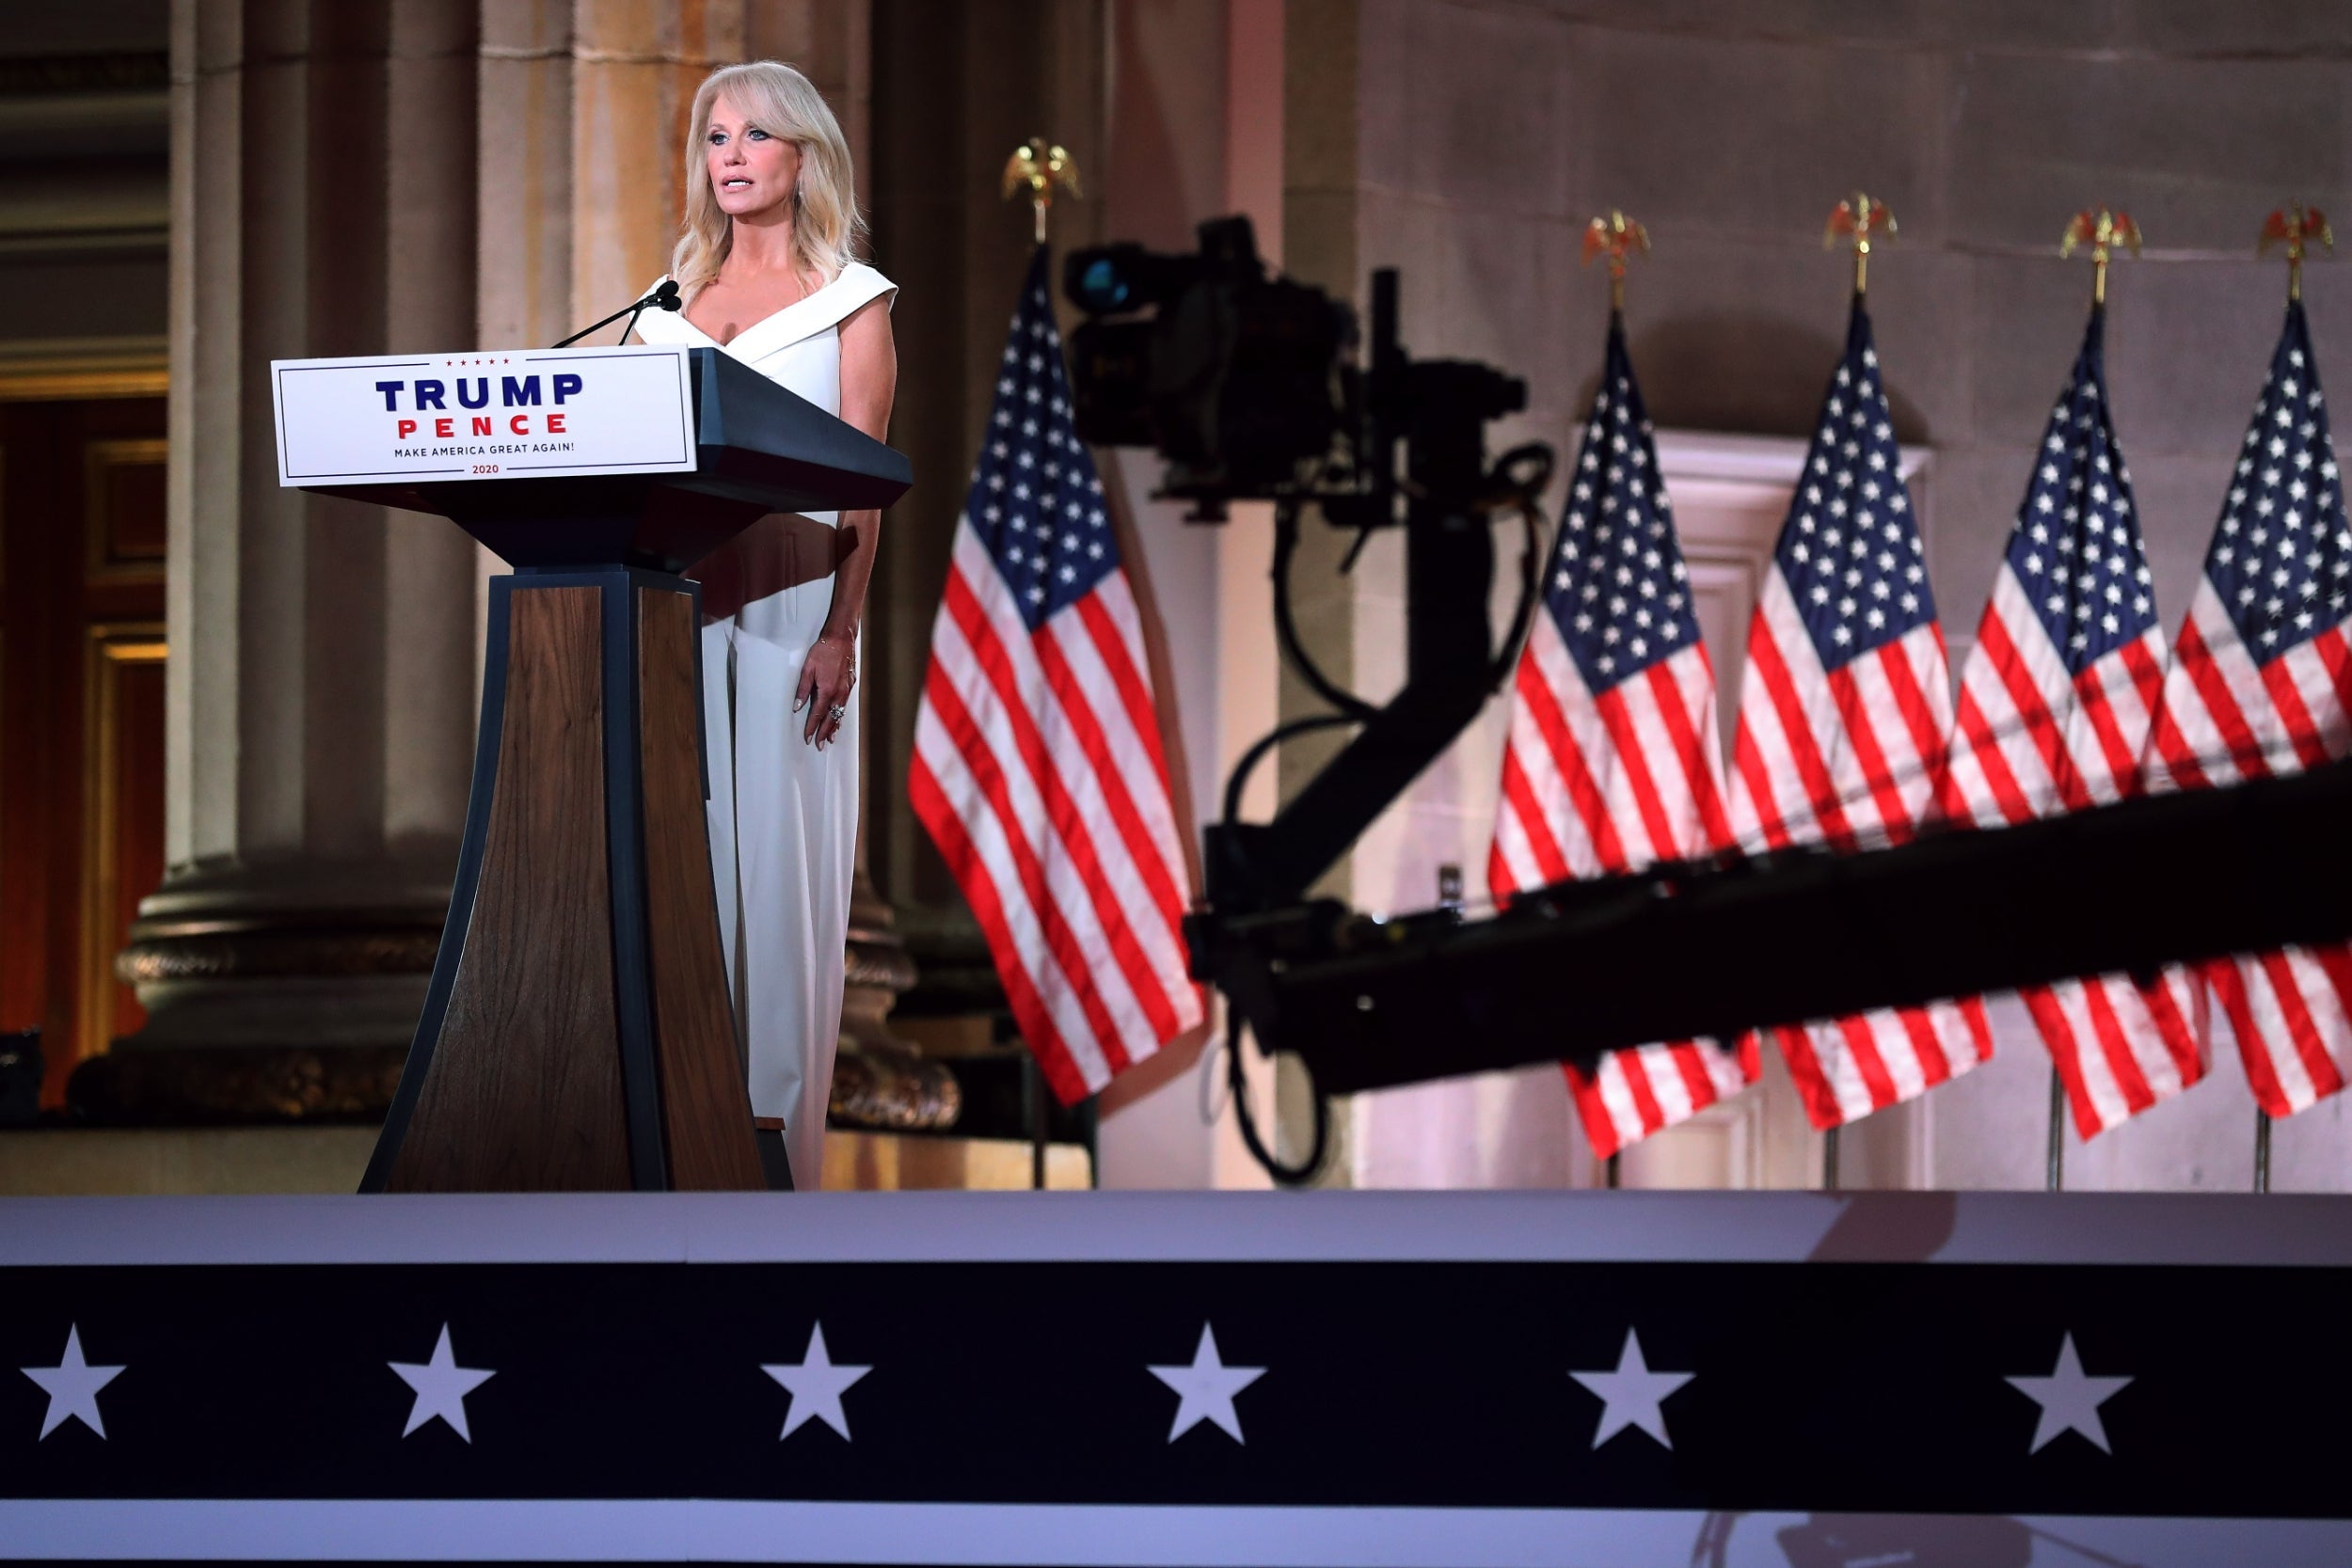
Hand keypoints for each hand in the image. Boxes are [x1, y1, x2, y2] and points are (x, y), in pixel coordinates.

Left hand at [795, 631, 854, 748]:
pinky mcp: (850, 685)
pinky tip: (839, 718)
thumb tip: (797, 706)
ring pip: (840, 714)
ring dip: (834, 727)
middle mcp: (838, 694)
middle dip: (824, 733)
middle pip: (831, 719)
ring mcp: (846, 690)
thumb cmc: (823, 651)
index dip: (812, 728)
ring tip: (831, 739)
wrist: (841, 639)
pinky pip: (845, 705)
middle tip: (820, 745)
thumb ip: (802, 689)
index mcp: (826, 691)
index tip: (807, 737)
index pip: (817, 715)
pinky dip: (841, 715)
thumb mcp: (808, 669)